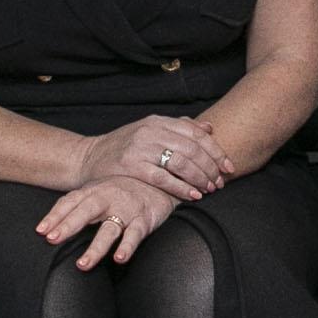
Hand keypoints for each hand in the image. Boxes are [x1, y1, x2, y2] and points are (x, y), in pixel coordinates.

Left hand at [37, 175, 172, 268]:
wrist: (159, 179)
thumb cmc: (122, 189)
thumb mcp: (97, 192)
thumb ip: (76, 206)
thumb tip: (48, 227)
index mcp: (93, 191)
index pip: (70, 202)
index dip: (55, 216)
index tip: (41, 231)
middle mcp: (108, 198)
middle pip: (86, 211)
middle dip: (68, 225)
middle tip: (52, 239)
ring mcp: (126, 209)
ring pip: (109, 229)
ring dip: (96, 247)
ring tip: (83, 264)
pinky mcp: (144, 219)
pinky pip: (135, 234)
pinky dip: (128, 246)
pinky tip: (119, 258)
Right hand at [74, 114, 229, 201]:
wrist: (89, 157)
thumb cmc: (124, 146)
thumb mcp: (150, 130)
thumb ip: (179, 128)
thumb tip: (209, 128)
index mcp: (158, 121)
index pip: (197, 134)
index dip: (216, 151)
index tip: (228, 166)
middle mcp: (150, 131)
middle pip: (192, 148)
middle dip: (211, 167)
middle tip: (220, 182)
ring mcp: (140, 148)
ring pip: (181, 162)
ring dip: (200, 178)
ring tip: (210, 189)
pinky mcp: (131, 166)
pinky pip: (163, 178)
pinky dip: (181, 188)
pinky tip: (193, 196)